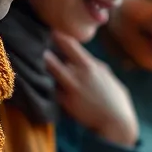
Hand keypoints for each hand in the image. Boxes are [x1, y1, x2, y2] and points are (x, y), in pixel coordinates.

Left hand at [46, 32, 138, 147]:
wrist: (115, 121)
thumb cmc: (115, 98)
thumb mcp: (107, 76)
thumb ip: (95, 66)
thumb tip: (85, 59)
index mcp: (91, 66)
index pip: (71, 45)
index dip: (59, 36)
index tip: (52, 30)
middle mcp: (79, 75)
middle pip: (55, 58)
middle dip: (45, 50)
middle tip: (36, 42)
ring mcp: (71, 89)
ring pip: (51, 73)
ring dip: (44, 65)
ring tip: (37, 59)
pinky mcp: (65, 102)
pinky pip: (53, 90)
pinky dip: (48, 84)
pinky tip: (42, 81)